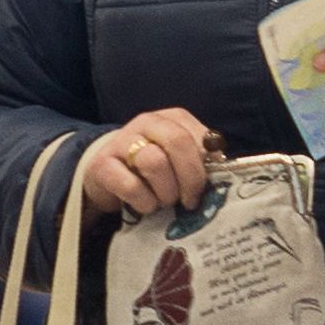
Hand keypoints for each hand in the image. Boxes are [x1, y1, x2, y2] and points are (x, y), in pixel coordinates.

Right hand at [77, 109, 216, 217]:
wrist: (107, 176)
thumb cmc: (152, 170)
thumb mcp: (178, 160)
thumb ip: (201, 160)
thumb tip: (222, 168)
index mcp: (172, 119)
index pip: (199, 136)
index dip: (207, 166)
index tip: (208, 187)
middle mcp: (147, 123)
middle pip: (178, 142)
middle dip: (190, 177)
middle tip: (191, 201)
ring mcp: (122, 141)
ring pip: (155, 163)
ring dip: (166, 192)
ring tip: (165, 202)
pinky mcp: (102, 165)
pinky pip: (131, 186)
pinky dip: (145, 202)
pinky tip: (146, 206)